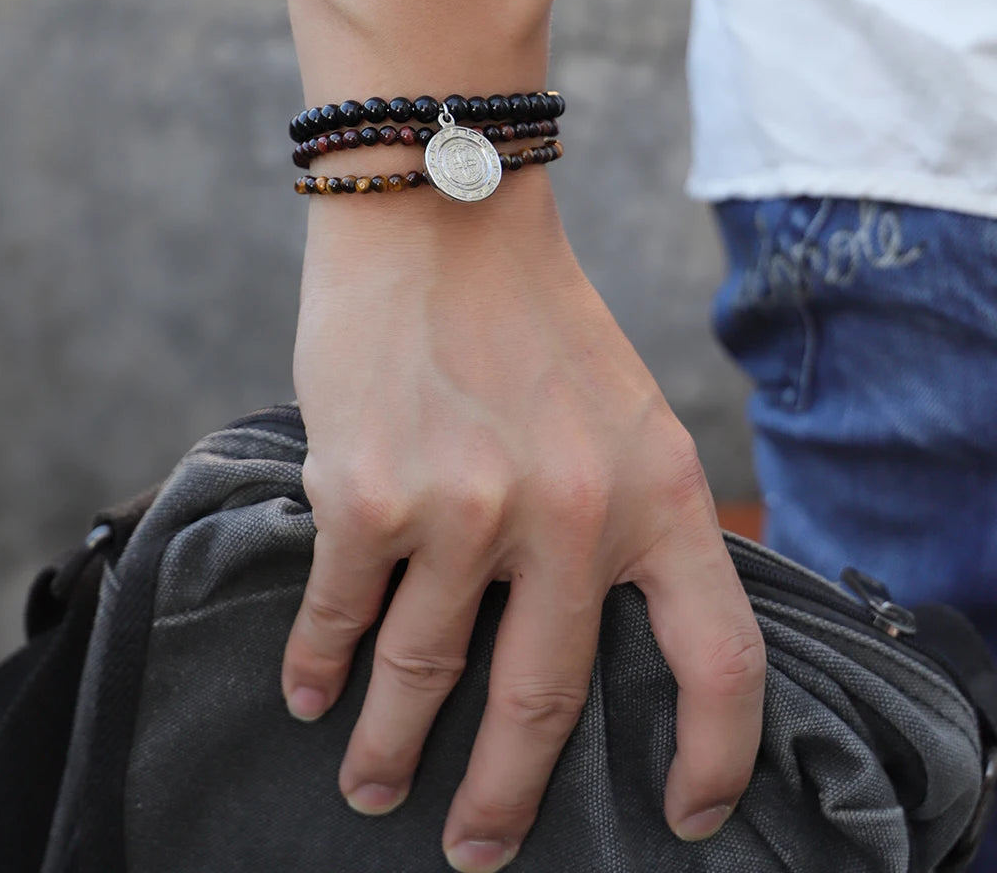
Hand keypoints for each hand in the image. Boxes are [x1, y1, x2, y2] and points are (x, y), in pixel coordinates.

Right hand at [282, 178, 765, 872]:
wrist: (442, 219)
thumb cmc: (534, 320)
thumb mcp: (628, 416)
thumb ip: (630, 521)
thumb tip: (601, 633)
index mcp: (656, 492)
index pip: (720, 660)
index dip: (715, 756)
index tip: (683, 814)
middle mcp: (570, 511)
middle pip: (545, 703)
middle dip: (501, 797)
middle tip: (473, 847)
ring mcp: (465, 508)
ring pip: (422, 674)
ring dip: (391, 745)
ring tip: (374, 784)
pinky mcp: (368, 495)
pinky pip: (339, 616)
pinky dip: (318, 665)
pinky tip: (307, 692)